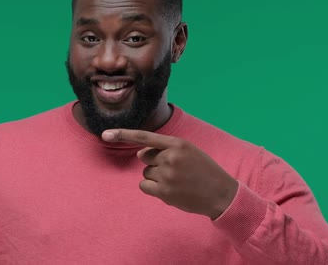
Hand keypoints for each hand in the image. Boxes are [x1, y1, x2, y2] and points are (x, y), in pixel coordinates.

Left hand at [102, 129, 237, 219]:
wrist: (222, 193)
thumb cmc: (203, 170)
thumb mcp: (189, 150)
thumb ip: (164, 148)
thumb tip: (139, 153)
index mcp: (178, 144)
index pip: (145, 137)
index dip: (123, 134)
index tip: (105, 134)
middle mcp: (171, 158)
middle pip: (144, 156)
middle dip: (154, 162)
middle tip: (174, 169)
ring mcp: (167, 176)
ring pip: (145, 173)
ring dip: (156, 176)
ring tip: (177, 180)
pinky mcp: (165, 192)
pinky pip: (144, 186)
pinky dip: (152, 188)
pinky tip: (169, 189)